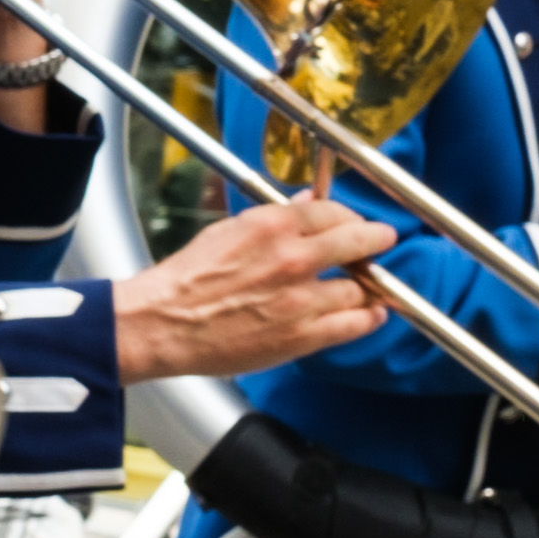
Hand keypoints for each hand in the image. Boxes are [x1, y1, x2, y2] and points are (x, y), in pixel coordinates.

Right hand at [110, 194, 393, 380]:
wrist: (159, 324)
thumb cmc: (184, 282)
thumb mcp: (225, 233)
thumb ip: (272, 219)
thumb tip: (305, 203)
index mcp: (270, 226)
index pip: (332, 212)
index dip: (349, 218)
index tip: (353, 225)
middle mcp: (291, 258)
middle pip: (359, 242)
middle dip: (375, 241)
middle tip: (379, 243)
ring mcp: (300, 299)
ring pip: (361, 287)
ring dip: (366, 286)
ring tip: (364, 288)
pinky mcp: (302, 335)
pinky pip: (356, 323)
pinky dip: (368, 317)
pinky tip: (368, 313)